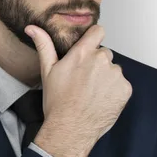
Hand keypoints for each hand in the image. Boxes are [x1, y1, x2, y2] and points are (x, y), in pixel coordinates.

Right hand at [25, 24, 132, 156]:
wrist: (70, 129)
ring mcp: (115, 75)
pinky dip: (114, 91)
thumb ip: (44, 45)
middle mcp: (101, 60)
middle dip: (96, 63)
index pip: (98, 31)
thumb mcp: (47, 71)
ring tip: (91, 93)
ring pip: (113, 70)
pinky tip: (100, 100)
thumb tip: (32, 27)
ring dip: (105, 77)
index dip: (94, 38)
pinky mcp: (125, 89)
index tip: (90, 46)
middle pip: (104, 53)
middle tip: (84, 80)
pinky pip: (121, 84)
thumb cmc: (57, 102)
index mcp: (82, 53)